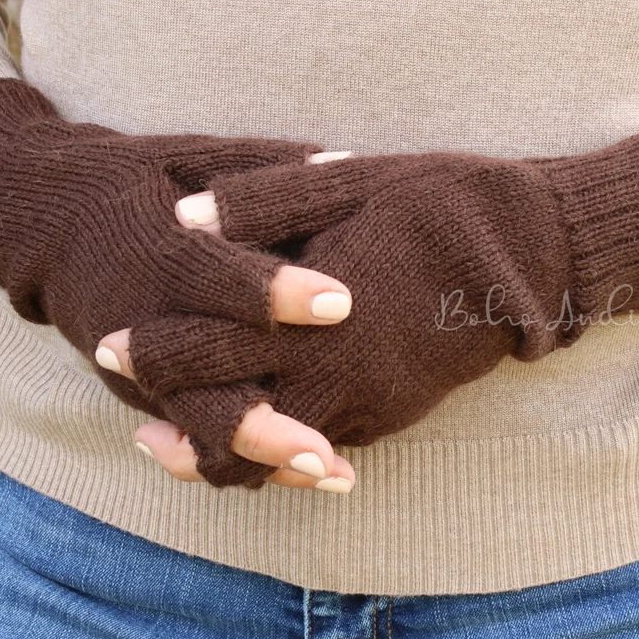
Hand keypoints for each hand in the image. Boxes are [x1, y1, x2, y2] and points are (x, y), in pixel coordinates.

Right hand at [0, 77, 364, 487]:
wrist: (47, 220)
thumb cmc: (143, 181)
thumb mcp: (195, 158)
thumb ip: (265, 170)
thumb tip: (350, 163)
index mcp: (159, 249)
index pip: (217, 277)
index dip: (275, 294)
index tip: (340, 303)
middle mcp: (144, 320)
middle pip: (201, 385)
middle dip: (265, 426)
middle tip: (328, 453)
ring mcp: (139, 367)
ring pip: (199, 428)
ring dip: (265, 460)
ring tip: (337, 474)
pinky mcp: (143, 390)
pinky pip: (195, 435)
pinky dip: (245, 460)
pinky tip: (305, 473)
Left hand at [95, 131, 638, 483]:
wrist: (529, 259)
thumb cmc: (439, 204)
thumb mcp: (352, 180)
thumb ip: (266, 200)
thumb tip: (186, 215)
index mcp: (316, 313)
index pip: (211, 347)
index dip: (154, 350)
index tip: (109, 343)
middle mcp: (337, 373)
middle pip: (230, 423)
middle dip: (172, 414)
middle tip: (131, 397)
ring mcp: (368, 404)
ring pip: (272, 458)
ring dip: (219, 446)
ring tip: (173, 428)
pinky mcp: (392, 417)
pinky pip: (319, 452)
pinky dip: (274, 448)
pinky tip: (255, 423)